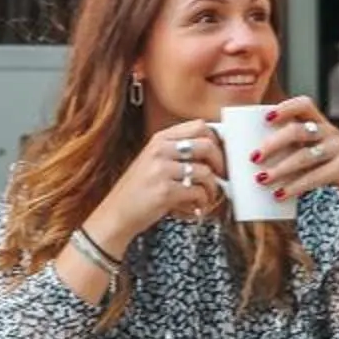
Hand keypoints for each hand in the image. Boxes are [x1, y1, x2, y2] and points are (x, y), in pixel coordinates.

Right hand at [92, 119, 228, 250]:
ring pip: (206, 172)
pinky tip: (194, 208)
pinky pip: (199, 193)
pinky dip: (202, 203)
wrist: (117, 213)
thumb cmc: (139, 189)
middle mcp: (160, 150)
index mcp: (159, 139)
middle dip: (221, 163)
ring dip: (212, 190)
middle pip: (207, 145)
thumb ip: (178, 153)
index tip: (220, 154)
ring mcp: (162, 170)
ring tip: (205, 198)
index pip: (199, 125)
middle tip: (221, 177)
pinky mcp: (165, 192)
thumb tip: (213, 151)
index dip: (216, 139)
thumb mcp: (154, 161)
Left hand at [254, 97, 338, 219]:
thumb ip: (299, 146)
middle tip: (254, 157)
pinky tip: (280, 194)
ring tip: (261, 179)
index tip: (266, 118)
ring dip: (279, 169)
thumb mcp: (322, 148)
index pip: (304, 104)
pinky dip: (294, 187)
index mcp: (323, 123)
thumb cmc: (336, 164)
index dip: (285, 107)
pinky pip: (314, 177)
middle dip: (273, 144)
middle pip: (297, 131)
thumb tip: (260, 153)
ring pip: (303, 157)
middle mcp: (331, 132)